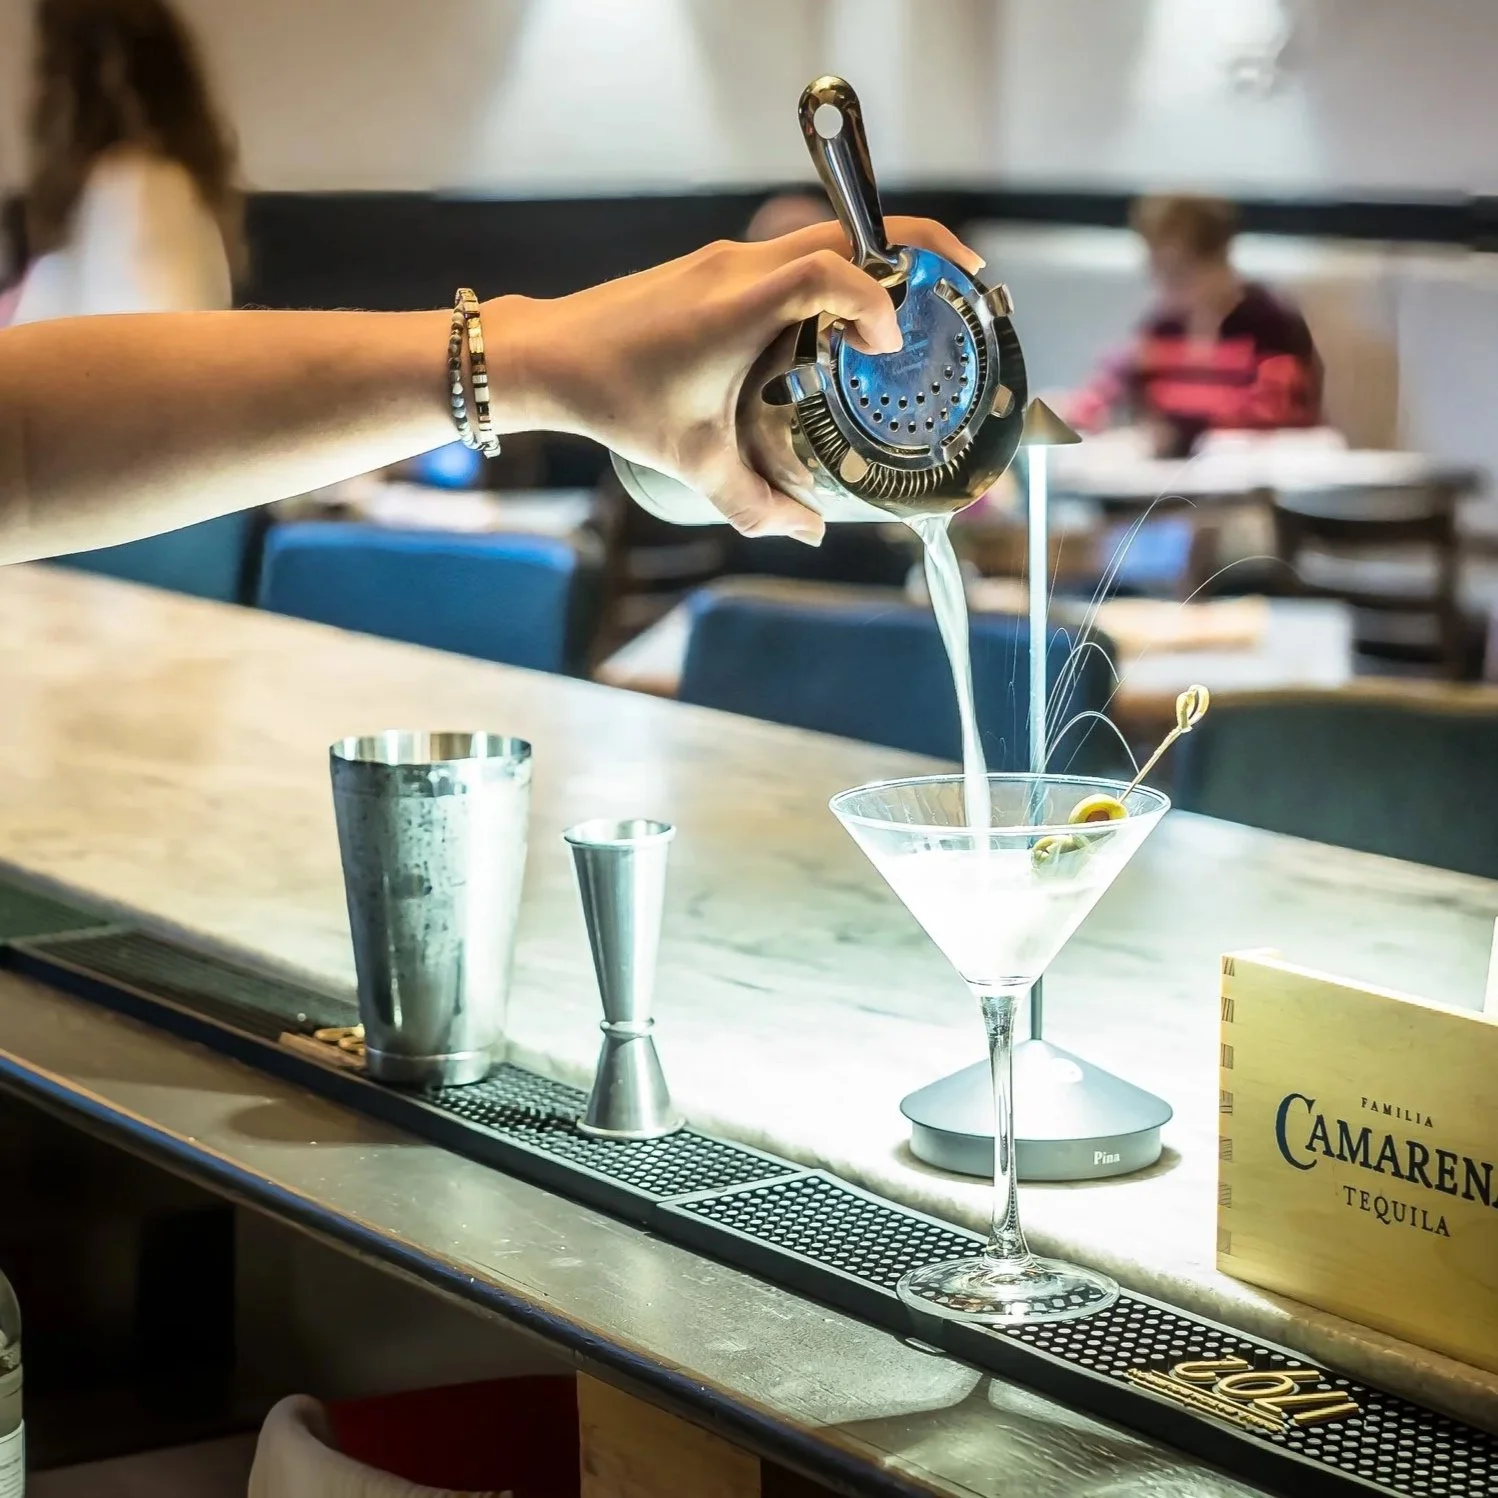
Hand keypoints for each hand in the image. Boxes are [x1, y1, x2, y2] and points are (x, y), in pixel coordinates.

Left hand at [503, 220, 982, 543]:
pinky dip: (834, 271)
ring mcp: (725, 257)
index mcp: (740, 303)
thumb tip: (811, 532)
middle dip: (916, 247)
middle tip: (965, 279)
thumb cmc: (615, 400)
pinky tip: (844, 319)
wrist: (546, 356)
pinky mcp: (713, 264)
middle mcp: (738, 265)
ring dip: (876, 258)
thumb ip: (757, 503)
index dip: (877, 299)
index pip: (834, 268)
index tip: (888, 343)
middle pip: (850, 226)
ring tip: (915, 303)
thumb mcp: (694, 461)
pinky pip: (793, 251)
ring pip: (823, 233)